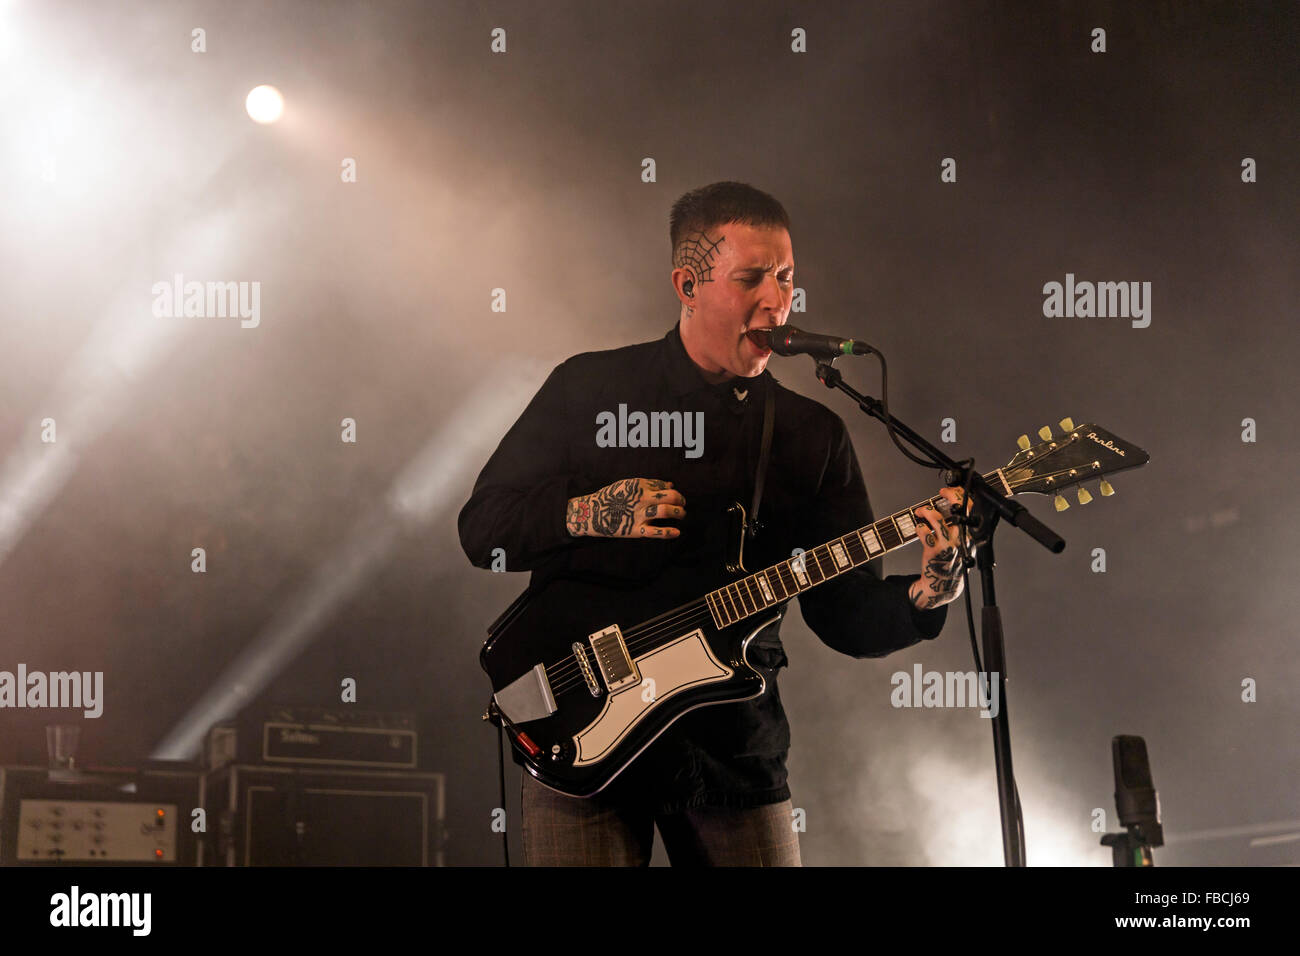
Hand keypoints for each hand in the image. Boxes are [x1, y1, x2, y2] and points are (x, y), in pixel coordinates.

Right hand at [566, 478, 686, 538]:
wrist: (593, 512)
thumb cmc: (611, 497)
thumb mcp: (628, 485)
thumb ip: (650, 484)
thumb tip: (670, 485)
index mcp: (640, 485)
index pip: (664, 486)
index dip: (673, 491)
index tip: (675, 496)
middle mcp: (642, 498)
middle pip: (671, 497)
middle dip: (681, 500)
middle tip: (683, 504)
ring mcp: (639, 514)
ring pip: (666, 511)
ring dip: (679, 513)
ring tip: (681, 514)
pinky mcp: (636, 530)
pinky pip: (656, 532)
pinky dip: (668, 532)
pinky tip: (677, 532)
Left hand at [908, 486, 970, 610]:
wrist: (944, 585)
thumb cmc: (952, 562)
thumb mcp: (964, 545)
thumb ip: (961, 528)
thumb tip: (950, 506)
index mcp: (972, 536)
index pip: (972, 509)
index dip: (961, 495)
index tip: (950, 491)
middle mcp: (962, 538)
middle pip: (959, 509)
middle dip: (950, 495)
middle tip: (942, 492)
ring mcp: (948, 544)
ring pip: (937, 518)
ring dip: (926, 511)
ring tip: (921, 511)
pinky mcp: (934, 551)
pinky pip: (924, 532)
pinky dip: (919, 527)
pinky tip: (920, 529)